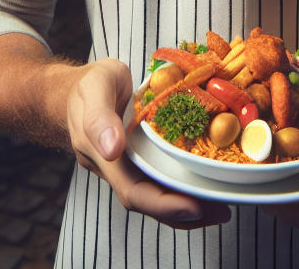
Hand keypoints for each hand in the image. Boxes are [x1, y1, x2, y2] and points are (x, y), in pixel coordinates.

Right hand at [65, 59, 229, 230]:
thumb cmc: (87, 86)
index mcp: (104, 159)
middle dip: (185, 211)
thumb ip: (99, 118)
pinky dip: (184, 182)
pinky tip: (206, 180)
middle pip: (151, 201)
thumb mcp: (93, 90)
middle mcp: (118, 169)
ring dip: (188, 202)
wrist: (77, 89)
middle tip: (221, 210)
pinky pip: (163, 175)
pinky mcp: (142, 156)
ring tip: (221, 205)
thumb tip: (113, 149)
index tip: (195, 207)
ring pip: (159, 192)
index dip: (164, 205)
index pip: (133, 192)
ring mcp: (130, 165)